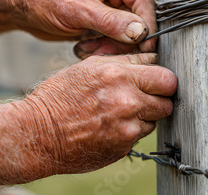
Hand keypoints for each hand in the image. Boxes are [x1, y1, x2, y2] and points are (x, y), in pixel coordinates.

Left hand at [8, 0, 157, 57]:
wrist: (22, 8)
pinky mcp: (103, 25)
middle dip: (125, 41)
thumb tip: (141, 32)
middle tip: (104, 51)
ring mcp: (111, 9)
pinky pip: (115, 43)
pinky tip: (84, 47)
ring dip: (111, 48)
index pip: (144, 1)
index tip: (144, 45)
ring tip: (87, 48)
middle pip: (139, 21)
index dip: (147, 25)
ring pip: (128, 36)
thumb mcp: (76, 9)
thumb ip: (109, 21)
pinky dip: (103, 50)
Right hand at [11, 53, 176, 173]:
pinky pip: (141, 134)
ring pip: (157, 116)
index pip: (162, 71)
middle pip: (169, 93)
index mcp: (117, 74)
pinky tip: (110, 126)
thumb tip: (150, 61)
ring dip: (146, 113)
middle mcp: (127, 99)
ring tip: (120, 111)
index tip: (152, 78)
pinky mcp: (125, 145)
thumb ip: (121, 63)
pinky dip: (131, 129)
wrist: (39, 133)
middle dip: (160, 93)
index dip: (157, 74)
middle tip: (146, 94)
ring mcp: (128, 125)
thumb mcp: (87, 68)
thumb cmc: (58, 97)